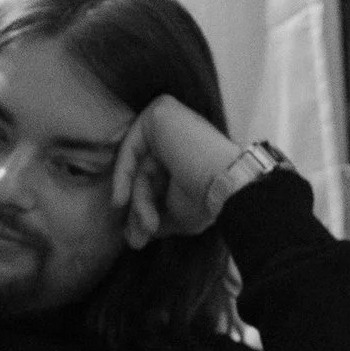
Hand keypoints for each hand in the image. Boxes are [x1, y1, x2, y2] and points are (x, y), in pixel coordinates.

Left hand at [109, 96, 253, 246]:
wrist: (228, 185)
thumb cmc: (209, 199)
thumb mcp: (177, 213)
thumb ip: (153, 214)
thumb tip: (133, 235)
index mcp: (185, 153)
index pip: (153, 179)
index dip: (143, 209)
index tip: (137, 238)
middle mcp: (177, 133)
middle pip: (144, 173)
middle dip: (139, 209)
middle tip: (137, 239)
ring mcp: (170, 119)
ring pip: (139, 164)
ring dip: (138, 200)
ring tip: (148, 225)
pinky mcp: (160, 112)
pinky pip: (131, 147)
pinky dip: (123, 175)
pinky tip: (121, 201)